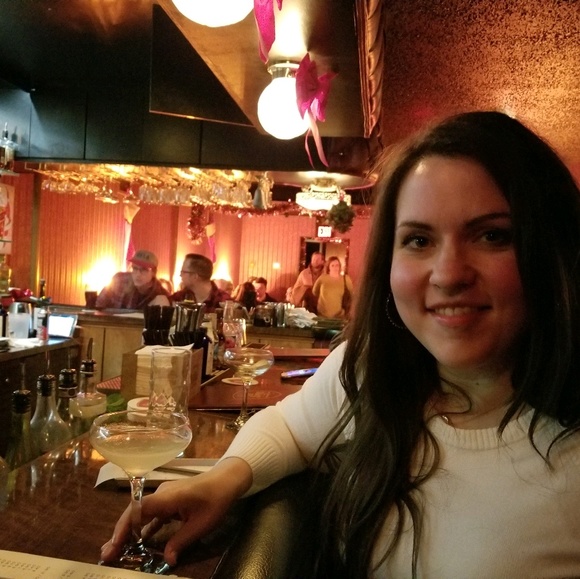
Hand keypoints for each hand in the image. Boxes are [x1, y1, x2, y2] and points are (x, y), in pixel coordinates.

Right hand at [100, 457, 252, 566]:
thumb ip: (182, 541)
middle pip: (134, 514)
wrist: (227, 480)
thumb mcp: (201, 524)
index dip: (124, 527)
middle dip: (119, 533)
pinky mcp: (168, 503)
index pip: (138, 510)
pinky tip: (135, 543)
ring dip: (128, 533)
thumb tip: (167, 560)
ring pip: (140, 516)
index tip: (114, 545)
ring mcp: (163, 498)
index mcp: (167, 497)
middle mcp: (161, 495)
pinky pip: (151, 516)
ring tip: (114, 552)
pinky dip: (142, 529)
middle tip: (106, 555)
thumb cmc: (215, 499)